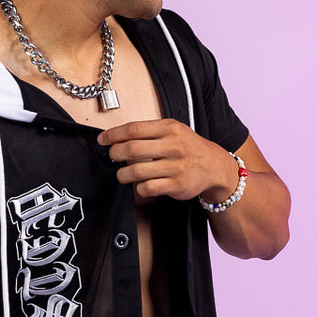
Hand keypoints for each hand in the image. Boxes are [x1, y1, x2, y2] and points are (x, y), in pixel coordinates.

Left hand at [97, 119, 236, 203]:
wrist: (213, 166)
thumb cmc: (188, 148)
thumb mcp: (173, 131)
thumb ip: (149, 133)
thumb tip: (117, 138)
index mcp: (169, 128)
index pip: (134, 129)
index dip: (113, 135)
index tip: (102, 140)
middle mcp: (173, 146)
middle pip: (132, 149)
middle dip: (115, 154)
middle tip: (112, 157)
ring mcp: (176, 166)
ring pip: (136, 171)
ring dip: (123, 175)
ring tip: (123, 175)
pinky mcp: (176, 185)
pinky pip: (147, 188)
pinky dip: (139, 188)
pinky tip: (141, 184)